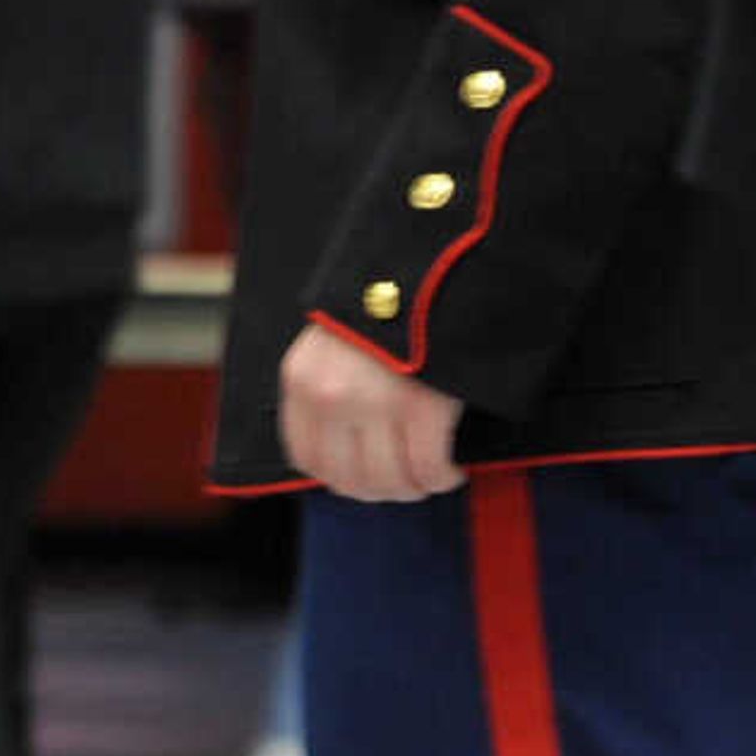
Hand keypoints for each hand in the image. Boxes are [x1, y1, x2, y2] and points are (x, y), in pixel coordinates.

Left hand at [278, 320, 466, 501]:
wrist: (427, 264)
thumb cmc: (380, 304)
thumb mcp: (330, 341)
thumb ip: (326, 386)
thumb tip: (343, 445)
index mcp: (303, 380)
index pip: (307, 457)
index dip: (339, 478)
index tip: (364, 476)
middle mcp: (331, 397)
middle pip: (351, 480)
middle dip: (381, 490)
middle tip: (405, 481)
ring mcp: (376, 404)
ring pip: (392, 482)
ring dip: (414, 488)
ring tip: (429, 475)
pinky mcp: (422, 406)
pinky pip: (431, 469)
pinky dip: (443, 478)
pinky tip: (452, 469)